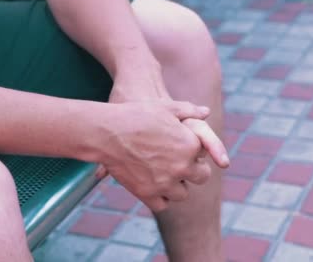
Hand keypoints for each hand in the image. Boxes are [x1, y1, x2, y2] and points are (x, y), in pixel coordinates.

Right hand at [97, 99, 228, 211]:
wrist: (107, 132)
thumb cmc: (136, 116)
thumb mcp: (166, 107)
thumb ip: (189, 110)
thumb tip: (205, 112)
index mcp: (191, 145)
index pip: (205, 155)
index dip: (196, 151)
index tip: (185, 147)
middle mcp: (182, 167)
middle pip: (201, 177)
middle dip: (193, 171)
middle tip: (179, 164)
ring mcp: (165, 183)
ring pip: (182, 194)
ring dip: (177, 186)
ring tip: (165, 175)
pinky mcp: (147, 194)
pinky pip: (162, 205)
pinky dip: (160, 198)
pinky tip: (154, 186)